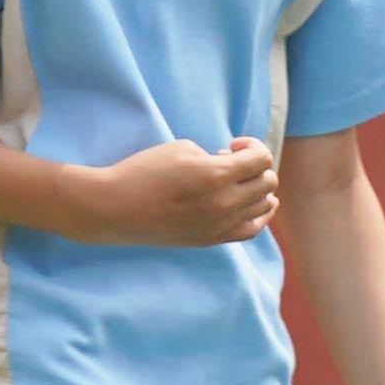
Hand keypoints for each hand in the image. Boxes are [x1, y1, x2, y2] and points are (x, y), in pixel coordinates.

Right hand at [71, 137, 281, 246]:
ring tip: (233, 181)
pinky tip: (248, 203)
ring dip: (257, 188)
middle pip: (268, 182)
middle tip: (229, 162)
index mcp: (216, 176)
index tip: (231, 145)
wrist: (116, 208)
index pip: (262, 159)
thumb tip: (234, 166)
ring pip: (264, 206)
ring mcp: (220, 226)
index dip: (252, 146)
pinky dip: (258, 214)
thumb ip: (217, 156)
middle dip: (255, 166)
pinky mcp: (212, 240)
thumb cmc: (145, 171)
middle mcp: (224, 204)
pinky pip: (252, 230)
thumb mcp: (182, 148)